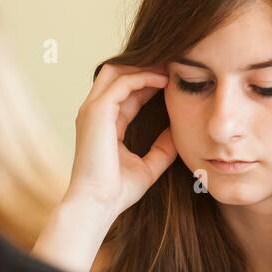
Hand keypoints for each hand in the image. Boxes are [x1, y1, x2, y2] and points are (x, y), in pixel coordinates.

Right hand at [66, 62, 175, 219]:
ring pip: (117, 71)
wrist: (98, 205)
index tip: (173, 79)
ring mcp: (92, 110)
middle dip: (144, 66)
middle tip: (172, 66)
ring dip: (144, 67)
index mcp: (104, 123)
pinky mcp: (96, 112)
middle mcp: (94, 112)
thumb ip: (162, 148)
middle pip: (117, 73)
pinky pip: (121, 83)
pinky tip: (163, 80)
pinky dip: (143, 77)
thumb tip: (179, 132)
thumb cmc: (118, 192)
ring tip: (170, 68)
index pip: (126, 92)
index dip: (148, 82)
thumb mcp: (148, 166)